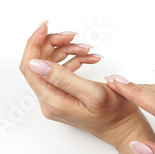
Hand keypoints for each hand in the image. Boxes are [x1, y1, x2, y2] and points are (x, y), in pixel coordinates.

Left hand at [19, 21, 152, 147]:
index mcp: (52, 101)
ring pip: (51, 64)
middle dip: (54, 44)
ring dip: (67, 51)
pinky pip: (61, 70)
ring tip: (87, 49)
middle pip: (39, 63)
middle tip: (73, 36)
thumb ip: (63, 78)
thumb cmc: (114, 114)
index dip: (34, 43)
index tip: (45, 26)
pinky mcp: (62, 95)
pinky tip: (89, 58)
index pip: (30, 67)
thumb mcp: (92, 93)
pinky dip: (74, 60)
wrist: (124, 127)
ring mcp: (55, 98)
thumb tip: (36, 64)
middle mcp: (49, 101)